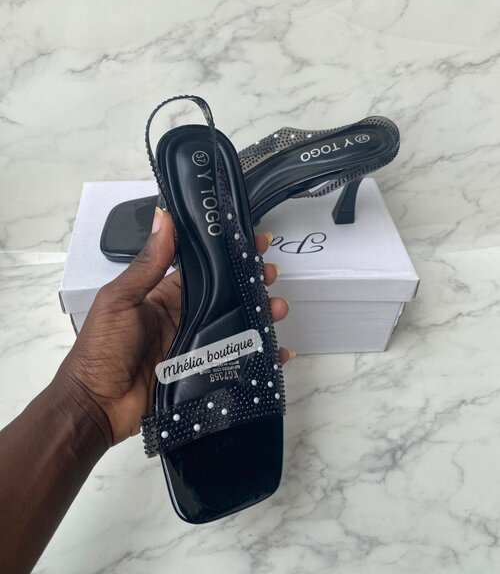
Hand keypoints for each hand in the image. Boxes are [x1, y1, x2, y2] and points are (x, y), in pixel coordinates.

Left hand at [58, 208, 291, 443]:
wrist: (95, 406)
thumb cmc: (102, 349)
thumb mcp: (121, 300)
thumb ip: (147, 265)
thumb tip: (164, 217)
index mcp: (165, 297)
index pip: (203, 269)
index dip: (227, 255)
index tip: (252, 241)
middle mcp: (185, 318)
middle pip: (226, 296)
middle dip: (252, 283)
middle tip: (273, 274)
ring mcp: (195, 346)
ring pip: (236, 326)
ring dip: (261, 315)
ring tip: (280, 308)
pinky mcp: (202, 373)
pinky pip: (236, 363)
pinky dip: (259, 358)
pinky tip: (279, 353)